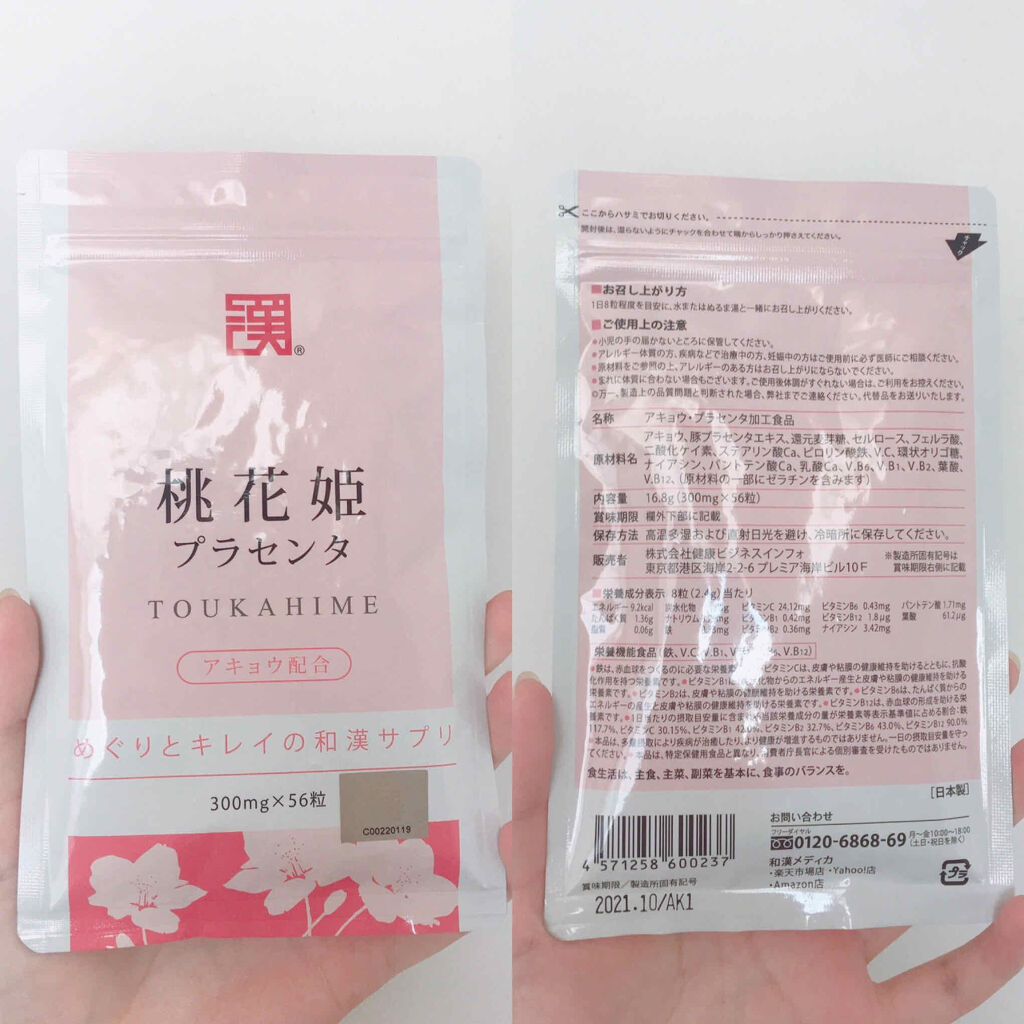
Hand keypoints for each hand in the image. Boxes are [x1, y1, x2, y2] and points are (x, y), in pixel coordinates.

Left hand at [0, 589, 513, 1023]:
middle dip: (434, 674)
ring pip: (418, 804)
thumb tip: (21, 608)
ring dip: (473, 750)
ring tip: (506, 687)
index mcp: (220, 774)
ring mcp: (325, 879)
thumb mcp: (16, 815)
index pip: (293, 688)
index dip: (340, 631)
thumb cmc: (27, 955)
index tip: (377, 571)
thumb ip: (20, 721)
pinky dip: (477, 860)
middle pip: (374, 735)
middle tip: (476, 616)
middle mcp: (282, 816)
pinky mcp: (352, 945)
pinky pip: (428, 905)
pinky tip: (508, 801)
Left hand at [505, 662, 1023, 1023]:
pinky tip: (1017, 894)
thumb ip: (529, 795)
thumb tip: (523, 686)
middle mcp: (772, 874)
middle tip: (950, 657)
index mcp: (706, 832)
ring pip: (913, 868)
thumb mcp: (535, 885)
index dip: (789, 684)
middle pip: (851, 791)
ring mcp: (817, 942)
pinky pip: (937, 987)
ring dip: (968, 812)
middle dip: (903, 729)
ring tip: (1006, 744)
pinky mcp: (847, 1014)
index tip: (817, 611)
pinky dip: (989, 949)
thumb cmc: (570, 994)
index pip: (753, 743)